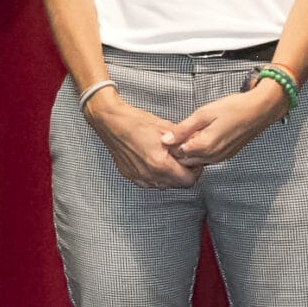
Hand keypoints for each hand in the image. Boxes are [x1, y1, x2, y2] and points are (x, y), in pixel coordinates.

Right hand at [84, 90, 200, 188]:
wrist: (111, 121)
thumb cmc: (136, 122)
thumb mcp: (166, 129)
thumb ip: (183, 142)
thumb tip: (196, 147)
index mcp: (160, 164)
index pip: (188, 180)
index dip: (195, 171)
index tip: (195, 162)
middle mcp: (149, 175)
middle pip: (177, 185)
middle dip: (184, 174)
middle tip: (184, 160)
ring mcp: (138, 177)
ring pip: (163, 185)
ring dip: (170, 176)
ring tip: (169, 160)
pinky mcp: (130, 175)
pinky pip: (149, 182)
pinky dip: (156, 176)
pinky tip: (155, 162)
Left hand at [165, 83, 283, 168]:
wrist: (259, 111)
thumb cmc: (234, 108)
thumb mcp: (203, 113)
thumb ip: (183, 129)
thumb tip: (166, 139)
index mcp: (204, 146)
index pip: (177, 154)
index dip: (171, 144)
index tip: (171, 133)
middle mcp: (212, 156)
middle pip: (185, 161)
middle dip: (179, 150)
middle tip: (180, 133)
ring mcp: (220, 158)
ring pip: (196, 162)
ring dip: (190, 151)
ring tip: (192, 133)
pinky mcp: (226, 156)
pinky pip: (207, 159)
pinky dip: (200, 152)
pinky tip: (202, 137)